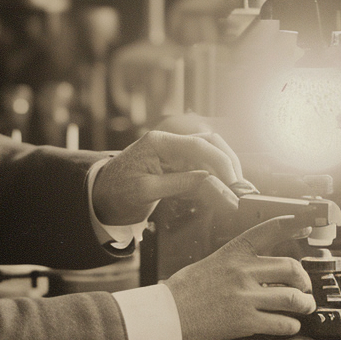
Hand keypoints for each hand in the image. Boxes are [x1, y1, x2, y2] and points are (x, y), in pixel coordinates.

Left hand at [91, 116, 254, 226]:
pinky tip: (222, 191)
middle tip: (240, 188)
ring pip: (210, 153)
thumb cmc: (116, 192)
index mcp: (159, 143)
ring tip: (235, 191)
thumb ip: (180, 184)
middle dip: (229, 163)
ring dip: (225, 170)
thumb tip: (212, 182)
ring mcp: (174, 152)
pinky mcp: (176, 164)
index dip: (221, 163)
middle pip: (210, 143)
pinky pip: (202, 166)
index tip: (234, 183)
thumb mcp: (145, 192)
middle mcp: (169, 142)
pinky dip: (215, 178)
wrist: (100, 197)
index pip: (199, 145)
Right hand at [162, 216, 317, 339]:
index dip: (293, 225)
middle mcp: (243, 271)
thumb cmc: (184, 292)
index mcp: (233, 253)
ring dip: (305, 304)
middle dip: (305, 280)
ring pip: (293, 298)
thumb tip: (261, 270)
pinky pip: (282, 323)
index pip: (269, 230)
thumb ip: (237, 263)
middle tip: (305, 287)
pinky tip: (289, 325)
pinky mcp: (245, 321)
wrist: (166, 315)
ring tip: (305, 307)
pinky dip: (291, 326)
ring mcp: (245, 296)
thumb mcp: (211, 263)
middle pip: (291, 268)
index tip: (306, 225)